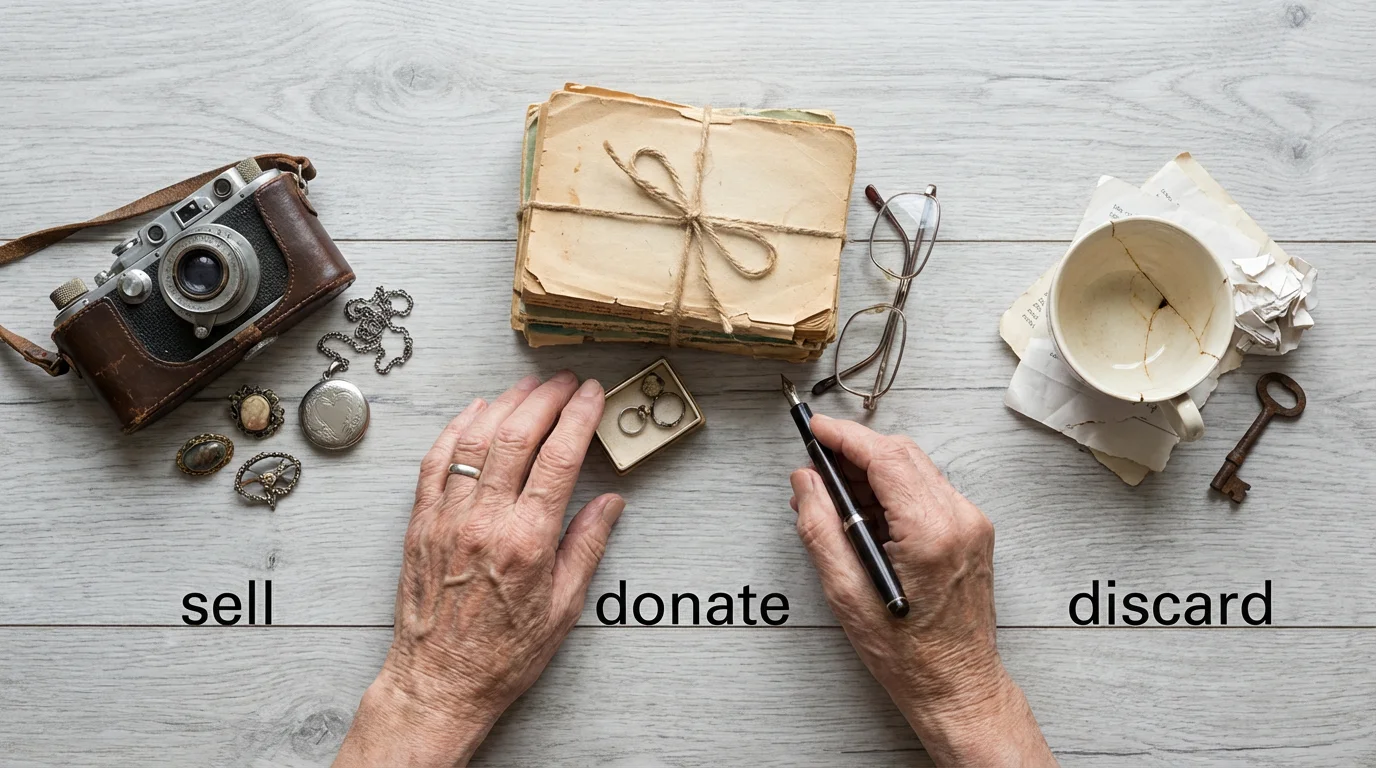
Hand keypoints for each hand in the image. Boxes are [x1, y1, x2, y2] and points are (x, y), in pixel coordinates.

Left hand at [334, 371, 623, 767]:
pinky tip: (475, 411)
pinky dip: (456, 428)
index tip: (592, 395)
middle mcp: (484, 522)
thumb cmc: (503, 655)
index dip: (579, 415)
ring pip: (475, 438)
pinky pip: (436, 461)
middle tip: (566, 382)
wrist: (439, 683)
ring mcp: (447, 518)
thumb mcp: (564, 608)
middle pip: (517, 434)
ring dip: (504, 403)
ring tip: (528, 387)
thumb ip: (587, 546)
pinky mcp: (420, 524)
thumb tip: (611, 503)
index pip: (559, 457)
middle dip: (546, 397)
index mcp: (527, 541)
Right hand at [789, 415, 1054, 766]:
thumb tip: (806, 482)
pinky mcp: (971, 532)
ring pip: (914, 469)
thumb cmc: (909, 655)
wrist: (957, 686)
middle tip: (815, 464)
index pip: (885, 457)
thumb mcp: (846, 593)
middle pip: (901, 455)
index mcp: (931, 531)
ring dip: (872, 471)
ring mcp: (971, 524)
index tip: (814, 428)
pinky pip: (926, 491)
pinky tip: (864, 514)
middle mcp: (959, 519)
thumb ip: (821, 528)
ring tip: (833, 496)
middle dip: (855, 451)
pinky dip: (892, 491)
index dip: (844, 436)